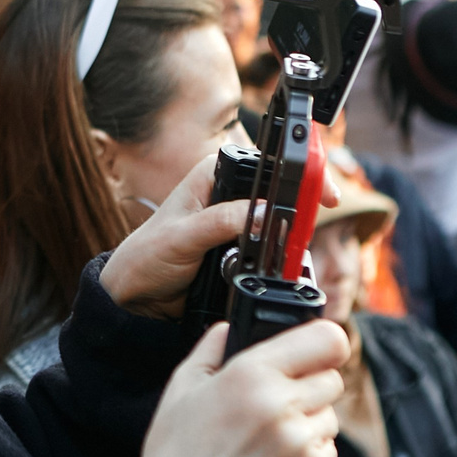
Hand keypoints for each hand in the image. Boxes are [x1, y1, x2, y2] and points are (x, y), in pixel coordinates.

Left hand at [101, 151, 329, 320]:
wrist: (136, 294)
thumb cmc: (146, 256)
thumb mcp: (182, 237)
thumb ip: (221, 222)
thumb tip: (263, 214)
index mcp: (211, 173)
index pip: (263, 162)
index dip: (296, 171)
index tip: (320, 190)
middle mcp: (227, 192)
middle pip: (279, 189)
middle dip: (301, 204)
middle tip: (316, 219)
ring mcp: (236, 220)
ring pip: (279, 220)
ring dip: (293, 233)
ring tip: (299, 246)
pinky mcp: (241, 246)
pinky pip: (270, 246)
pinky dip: (281, 255)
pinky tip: (287, 263)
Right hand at [125, 318, 346, 456]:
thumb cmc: (174, 455)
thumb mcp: (181, 388)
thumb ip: (210, 348)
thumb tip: (229, 328)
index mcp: (250, 374)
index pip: (327, 339)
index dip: (323, 342)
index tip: (316, 350)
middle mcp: (281, 405)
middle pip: (332, 378)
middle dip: (310, 384)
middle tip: (278, 401)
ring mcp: (301, 444)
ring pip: (330, 416)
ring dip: (309, 421)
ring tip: (269, 437)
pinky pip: (328, 450)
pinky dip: (309, 452)